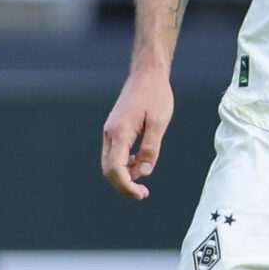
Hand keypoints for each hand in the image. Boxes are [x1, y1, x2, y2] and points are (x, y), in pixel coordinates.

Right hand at [101, 67, 173, 197]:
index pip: (115, 168)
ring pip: (110, 163)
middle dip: (124, 185)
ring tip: (143, 182)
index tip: (141, 194)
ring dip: (124, 176)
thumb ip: (151, 148)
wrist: (147, 75)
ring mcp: (110, 131)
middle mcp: (110, 133)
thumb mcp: (159, 122)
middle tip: (143, 194)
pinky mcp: (114, 130)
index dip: (126, 186)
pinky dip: (124, 165)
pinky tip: (139, 164)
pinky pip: (114, 154)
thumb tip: (145, 172)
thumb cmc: (155, 95)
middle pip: (109, 169)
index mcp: (120, 131)